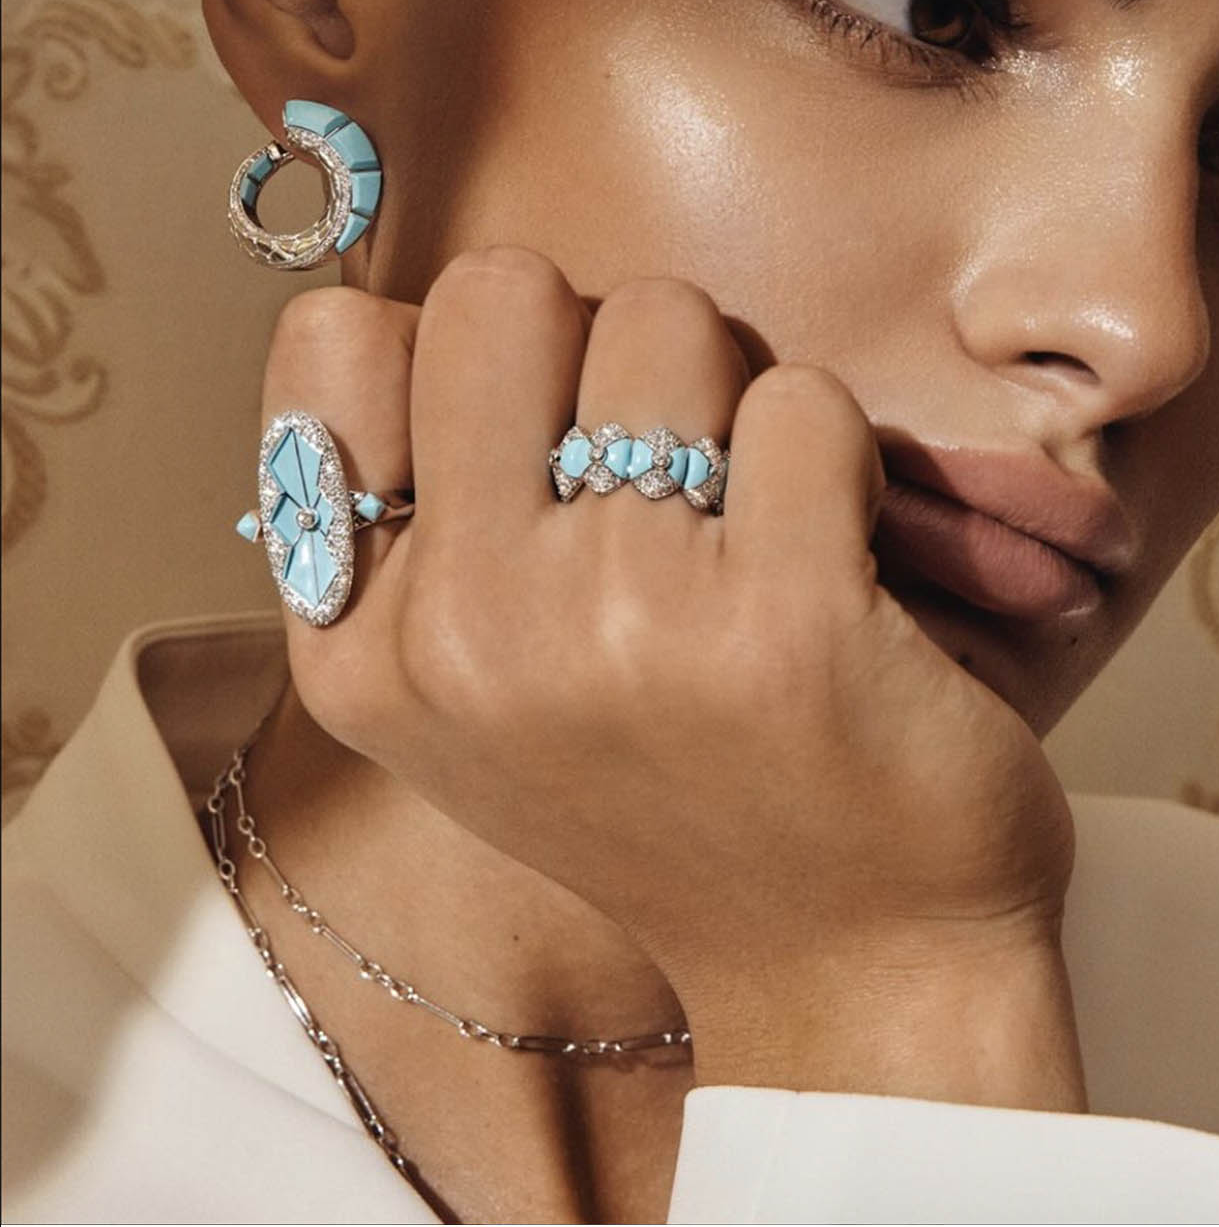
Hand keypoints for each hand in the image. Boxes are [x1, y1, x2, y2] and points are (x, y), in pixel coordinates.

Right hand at [259, 248, 1084, 1103]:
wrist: (848, 964)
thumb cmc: (670, 789)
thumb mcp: (475, 692)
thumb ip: (421, 520)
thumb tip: (404, 317)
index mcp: (365, 644)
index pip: (336, 336)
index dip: (463, 358)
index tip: (541, 448)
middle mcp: (463, 634)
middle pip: (505, 290)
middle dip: (603, 344)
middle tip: (665, 464)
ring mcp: (620, 626)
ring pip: (666, 320)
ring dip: (730, 395)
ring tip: (752, 525)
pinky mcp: (785, 623)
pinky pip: (802, 401)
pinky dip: (838, 458)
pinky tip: (841, 567)